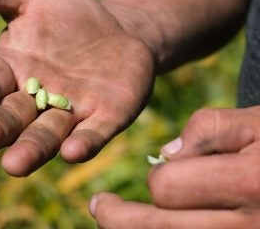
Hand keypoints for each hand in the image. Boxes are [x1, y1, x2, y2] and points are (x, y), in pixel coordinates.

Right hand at [0, 0, 154, 175]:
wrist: (118, 32)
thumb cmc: (70, 17)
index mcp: (14, 70)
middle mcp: (38, 98)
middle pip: (12, 117)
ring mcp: (72, 111)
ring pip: (48, 134)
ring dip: (32, 148)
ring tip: (14, 165)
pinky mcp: (105, 118)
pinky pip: (93, 134)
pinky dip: (83, 143)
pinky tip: (72, 151)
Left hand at [90, 106, 259, 227]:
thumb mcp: (255, 121)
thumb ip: (207, 129)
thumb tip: (166, 156)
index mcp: (252, 183)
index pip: (169, 188)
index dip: (159, 178)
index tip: (162, 172)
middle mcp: (251, 225)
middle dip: (118, 219)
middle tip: (97, 206)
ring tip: (109, 220)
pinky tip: (145, 228)